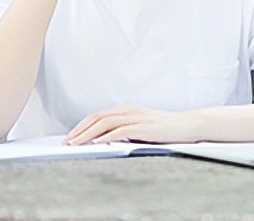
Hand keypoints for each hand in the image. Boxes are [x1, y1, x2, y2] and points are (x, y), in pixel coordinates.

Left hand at [65, 105, 202, 144]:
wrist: (187, 125)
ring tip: (75, 144)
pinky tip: (96, 144)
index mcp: (126, 109)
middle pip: (97, 117)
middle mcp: (129, 110)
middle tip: (66, 141)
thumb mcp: (140, 127)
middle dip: (79, 130)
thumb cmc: (164, 128)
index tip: (70, 136)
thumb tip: (103, 140)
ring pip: (105, 123)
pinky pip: (120, 131)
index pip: (98, 115)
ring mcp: (136, 117)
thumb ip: (124, 130)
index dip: (82, 125)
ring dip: (87, 134)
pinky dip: (106, 137)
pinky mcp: (143, 127)